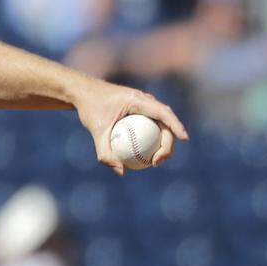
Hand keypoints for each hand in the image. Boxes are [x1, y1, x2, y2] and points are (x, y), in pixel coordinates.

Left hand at [73, 79, 189, 175]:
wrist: (83, 93)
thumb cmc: (89, 108)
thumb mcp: (95, 130)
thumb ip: (105, 151)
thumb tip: (121, 172)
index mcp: (137, 99)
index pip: (163, 112)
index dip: (176, 125)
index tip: (184, 139)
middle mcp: (144, 100)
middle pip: (165, 121)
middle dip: (168, 142)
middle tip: (157, 162)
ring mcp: (143, 105)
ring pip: (160, 124)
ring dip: (162, 142)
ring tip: (153, 162)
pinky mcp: (139, 110)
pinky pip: (150, 126)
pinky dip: (151, 139)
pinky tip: (145, 156)